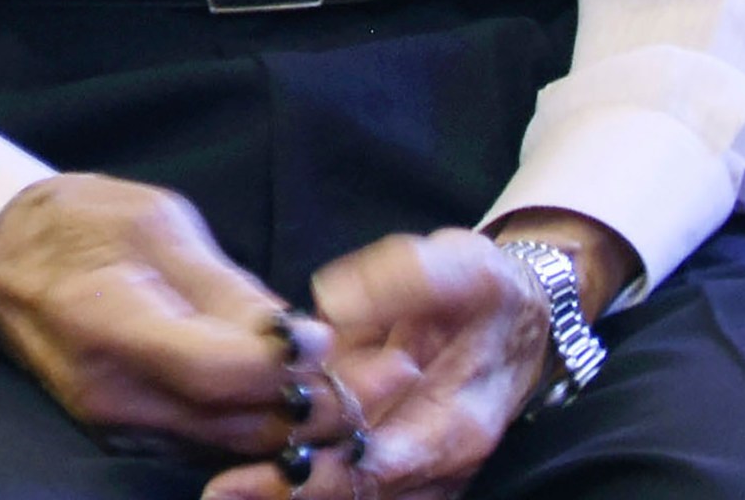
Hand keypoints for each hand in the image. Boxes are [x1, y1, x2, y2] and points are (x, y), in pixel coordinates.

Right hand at [0, 171, 334, 458]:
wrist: (3, 263)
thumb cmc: (79, 222)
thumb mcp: (154, 222)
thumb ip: (221, 285)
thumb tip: (292, 332)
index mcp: (108, 327)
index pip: (210, 371)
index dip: (280, 361)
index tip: (329, 336)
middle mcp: (115, 397)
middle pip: (233, 425)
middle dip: (316, 403)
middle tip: (387, 372)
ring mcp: (121, 430)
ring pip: (231, 447)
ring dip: (301, 422)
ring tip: (366, 385)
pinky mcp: (132, 440)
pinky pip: (211, 445)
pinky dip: (264, 426)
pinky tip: (309, 395)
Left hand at [203, 229, 547, 499]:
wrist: (522, 321)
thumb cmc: (488, 292)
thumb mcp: (460, 266)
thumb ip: (400, 280)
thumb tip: (330, 301)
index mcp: (454, 424)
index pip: (380, 465)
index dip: (323, 470)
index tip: (271, 464)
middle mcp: (437, 467)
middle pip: (358, 495)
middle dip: (289, 494)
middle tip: (222, 491)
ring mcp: (418, 474)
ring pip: (353, 499)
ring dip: (291, 496)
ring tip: (226, 492)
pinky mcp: (397, 466)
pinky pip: (354, 488)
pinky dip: (309, 485)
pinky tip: (255, 481)